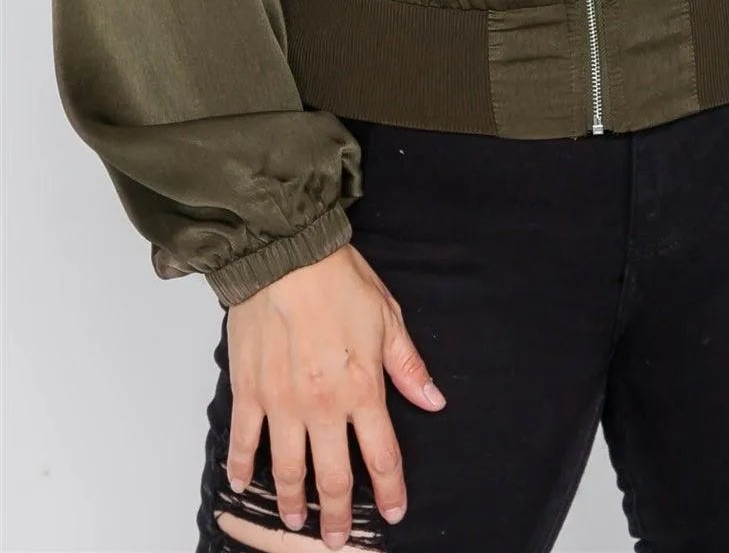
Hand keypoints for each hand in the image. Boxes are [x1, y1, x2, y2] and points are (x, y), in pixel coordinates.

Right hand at [221, 240, 445, 548]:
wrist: (285, 256)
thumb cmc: (337, 280)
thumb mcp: (388, 319)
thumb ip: (408, 367)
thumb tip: (433, 401)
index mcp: (362, 388)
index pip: (381, 454)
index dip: (390, 488)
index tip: (395, 509)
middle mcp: (322, 406)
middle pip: (333, 477)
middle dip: (339, 515)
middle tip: (339, 538)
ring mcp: (282, 403)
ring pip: (288, 469)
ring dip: (293, 501)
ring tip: (296, 522)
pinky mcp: (249, 392)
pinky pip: (245, 441)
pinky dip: (242, 468)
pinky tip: (243, 485)